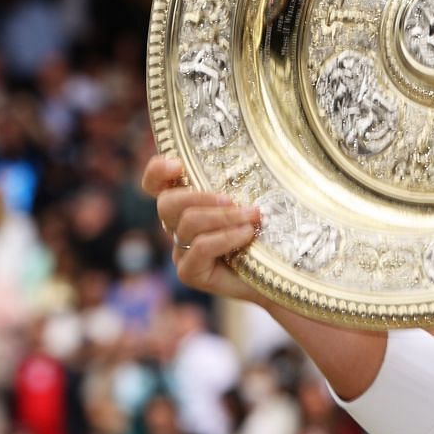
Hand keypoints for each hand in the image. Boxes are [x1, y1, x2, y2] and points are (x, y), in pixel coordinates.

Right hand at [143, 154, 261, 303]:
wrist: (278, 273)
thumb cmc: (265, 233)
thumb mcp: (251, 201)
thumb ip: (238, 184)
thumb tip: (249, 159)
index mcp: (186, 205)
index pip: (155, 185)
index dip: (157, 172)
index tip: (178, 165)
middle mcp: (177, 227)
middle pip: (167, 203)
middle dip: (201, 196)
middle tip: (233, 200)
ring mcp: (181, 251)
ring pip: (189, 222)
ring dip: (225, 216)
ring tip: (253, 217)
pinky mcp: (189, 272)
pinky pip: (201, 247)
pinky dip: (227, 237)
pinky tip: (247, 235)